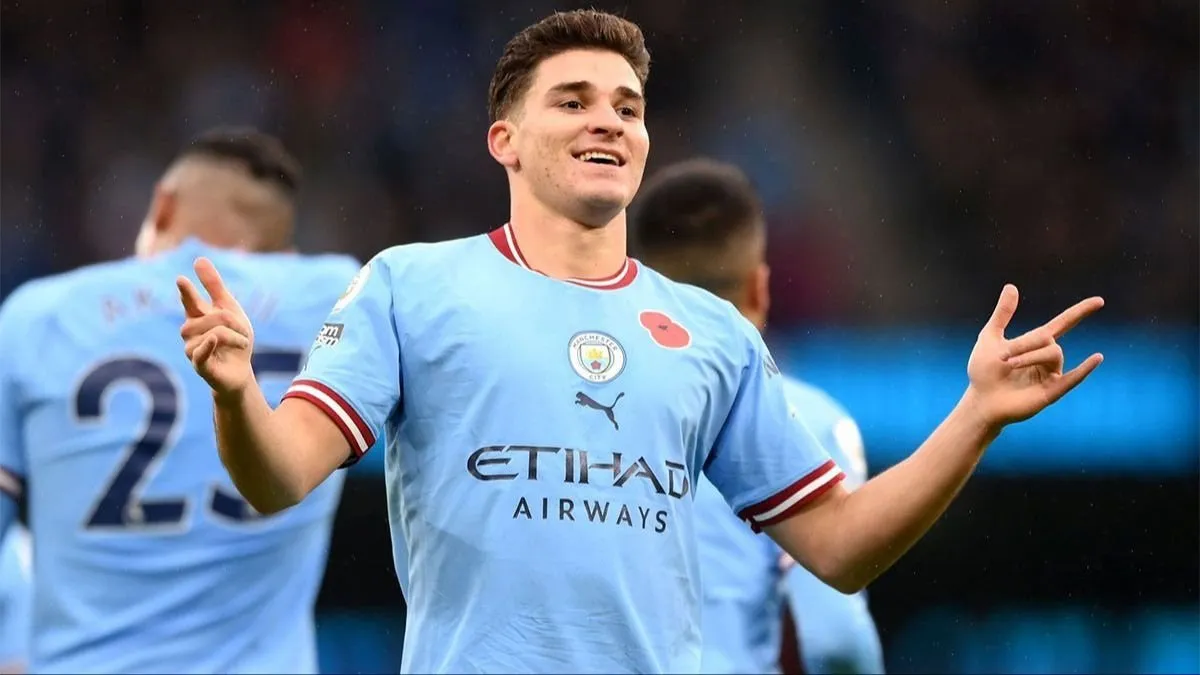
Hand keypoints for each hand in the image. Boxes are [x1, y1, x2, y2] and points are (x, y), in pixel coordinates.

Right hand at [177, 257, 254, 396]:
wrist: (240, 371)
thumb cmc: (233, 339)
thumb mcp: (230, 309)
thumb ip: (214, 286)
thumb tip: (199, 258)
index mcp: (197, 316)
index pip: (190, 301)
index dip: (187, 291)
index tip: (182, 279)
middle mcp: (190, 331)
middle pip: (212, 317)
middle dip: (234, 322)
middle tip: (244, 332)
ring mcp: (192, 348)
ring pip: (214, 332)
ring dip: (235, 337)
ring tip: (241, 344)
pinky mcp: (199, 365)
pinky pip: (200, 352)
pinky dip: (208, 345)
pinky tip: (213, 339)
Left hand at [965, 284, 1104, 428]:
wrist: (980, 400)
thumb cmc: (983, 371)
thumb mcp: (990, 337)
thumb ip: (1002, 314)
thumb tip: (1011, 286)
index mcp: (1035, 343)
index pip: (1063, 323)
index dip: (1080, 312)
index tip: (1100, 301)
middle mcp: (1047, 358)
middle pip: (1048, 340)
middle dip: (1024, 345)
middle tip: (1001, 357)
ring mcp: (1051, 374)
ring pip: (1053, 354)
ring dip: (1029, 357)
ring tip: (1008, 364)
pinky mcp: (1052, 391)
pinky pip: (1073, 378)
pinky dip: (1085, 368)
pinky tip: (1097, 358)